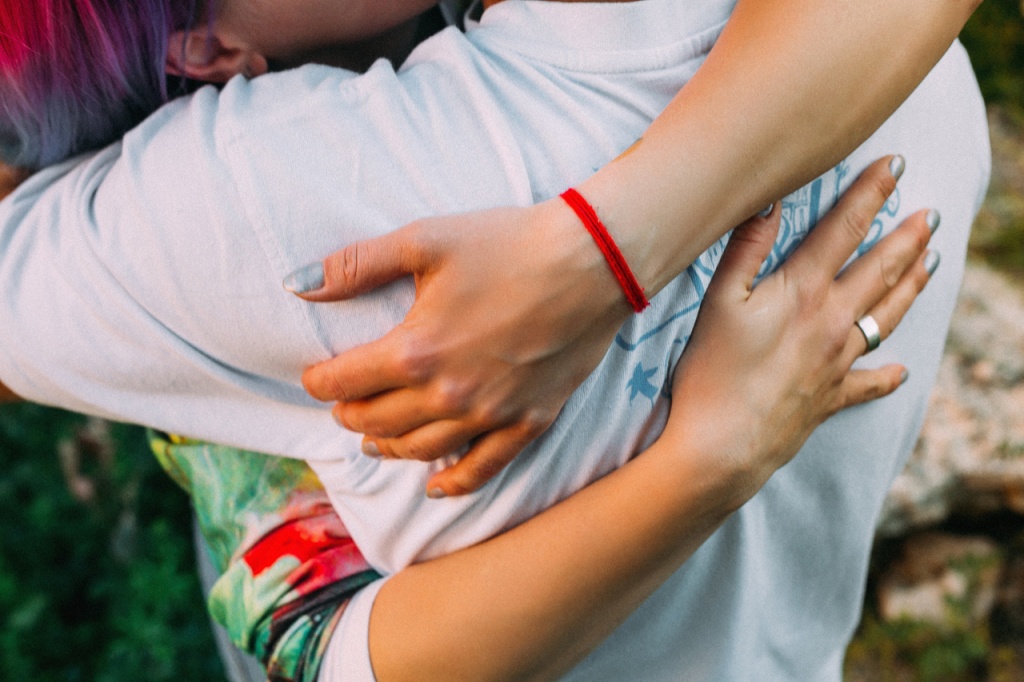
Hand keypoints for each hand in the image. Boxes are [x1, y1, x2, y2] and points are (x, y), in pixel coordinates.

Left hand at [295, 199, 633, 494]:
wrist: (593, 260)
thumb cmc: (508, 243)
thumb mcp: (425, 240)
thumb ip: (356, 265)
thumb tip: (296, 284)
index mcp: (415, 350)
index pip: (344, 382)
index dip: (320, 381)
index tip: (314, 378)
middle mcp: (448, 395)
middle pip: (377, 420)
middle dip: (349, 414)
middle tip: (342, 405)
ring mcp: (491, 415)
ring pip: (420, 449)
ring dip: (387, 447)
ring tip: (372, 440)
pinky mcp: (529, 421)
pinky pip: (483, 468)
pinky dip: (453, 482)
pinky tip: (434, 487)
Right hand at [663, 156, 935, 505]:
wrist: (722, 445)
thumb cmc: (711, 372)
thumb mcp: (719, 301)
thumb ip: (746, 247)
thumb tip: (770, 196)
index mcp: (804, 292)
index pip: (845, 229)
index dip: (870, 193)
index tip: (895, 165)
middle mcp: (832, 322)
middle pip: (881, 270)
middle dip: (909, 238)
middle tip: (933, 216)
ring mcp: (837, 362)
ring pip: (886, 317)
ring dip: (911, 288)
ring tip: (931, 265)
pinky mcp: (831, 397)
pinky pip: (869, 383)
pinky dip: (886, 376)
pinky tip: (902, 371)